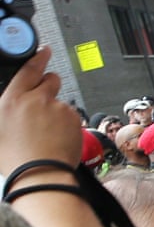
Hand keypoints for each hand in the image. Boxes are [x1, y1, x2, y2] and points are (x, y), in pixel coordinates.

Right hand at [0, 48, 81, 179]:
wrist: (40, 175)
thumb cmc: (14, 159)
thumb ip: (3, 113)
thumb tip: (8, 107)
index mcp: (12, 100)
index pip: (29, 69)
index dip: (38, 58)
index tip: (45, 51)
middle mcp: (36, 99)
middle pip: (50, 79)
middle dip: (48, 85)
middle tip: (42, 102)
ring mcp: (58, 108)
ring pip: (60, 101)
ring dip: (55, 111)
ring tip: (45, 133)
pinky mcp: (74, 118)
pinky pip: (71, 116)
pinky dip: (65, 124)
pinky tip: (56, 138)